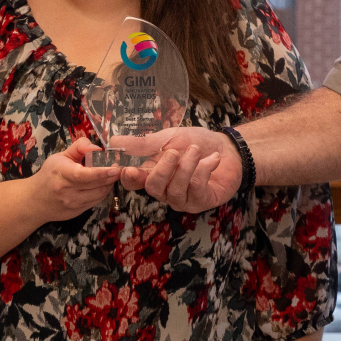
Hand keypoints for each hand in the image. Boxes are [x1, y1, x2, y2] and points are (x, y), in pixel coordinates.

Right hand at [24, 137, 120, 221]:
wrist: (35, 201)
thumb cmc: (49, 175)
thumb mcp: (60, 156)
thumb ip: (79, 148)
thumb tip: (98, 148)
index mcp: (61, 173)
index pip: (83, 175)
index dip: (101, 172)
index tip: (115, 168)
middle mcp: (67, 191)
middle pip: (96, 184)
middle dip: (111, 176)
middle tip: (119, 167)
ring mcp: (73, 204)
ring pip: (99, 194)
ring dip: (109, 184)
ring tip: (110, 174)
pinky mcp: (78, 212)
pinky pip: (97, 201)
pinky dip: (103, 191)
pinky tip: (102, 184)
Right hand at [113, 128, 234, 212]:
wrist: (227, 148)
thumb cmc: (195, 142)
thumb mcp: (167, 138)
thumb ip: (142, 143)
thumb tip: (113, 140)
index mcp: (152, 174)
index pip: (133, 182)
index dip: (129, 178)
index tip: (129, 169)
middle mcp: (165, 190)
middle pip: (153, 188)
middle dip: (163, 170)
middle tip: (175, 151)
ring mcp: (183, 199)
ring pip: (175, 190)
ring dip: (187, 167)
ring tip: (196, 150)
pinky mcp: (201, 202)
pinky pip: (196, 190)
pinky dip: (204, 170)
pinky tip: (212, 159)